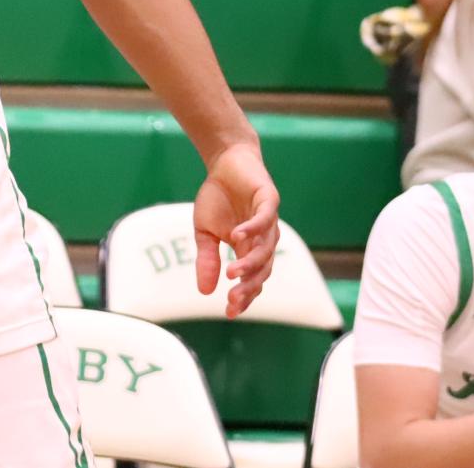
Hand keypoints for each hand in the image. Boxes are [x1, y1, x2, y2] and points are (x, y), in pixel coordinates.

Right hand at [193, 141, 279, 317]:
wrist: (225, 162)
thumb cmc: (218, 197)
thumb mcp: (204, 232)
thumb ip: (207, 259)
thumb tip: (204, 292)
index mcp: (249, 249)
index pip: (252, 279)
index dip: (243, 296)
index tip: (229, 311)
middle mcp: (263, 239)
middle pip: (262, 270)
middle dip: (249, 286)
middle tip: (233, 298)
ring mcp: (268, 220)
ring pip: (265, 248)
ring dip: (250, 262)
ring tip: (233, 273)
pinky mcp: (268, 200)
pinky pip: (264, 219)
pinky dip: (252, 229)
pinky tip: (236, 236)